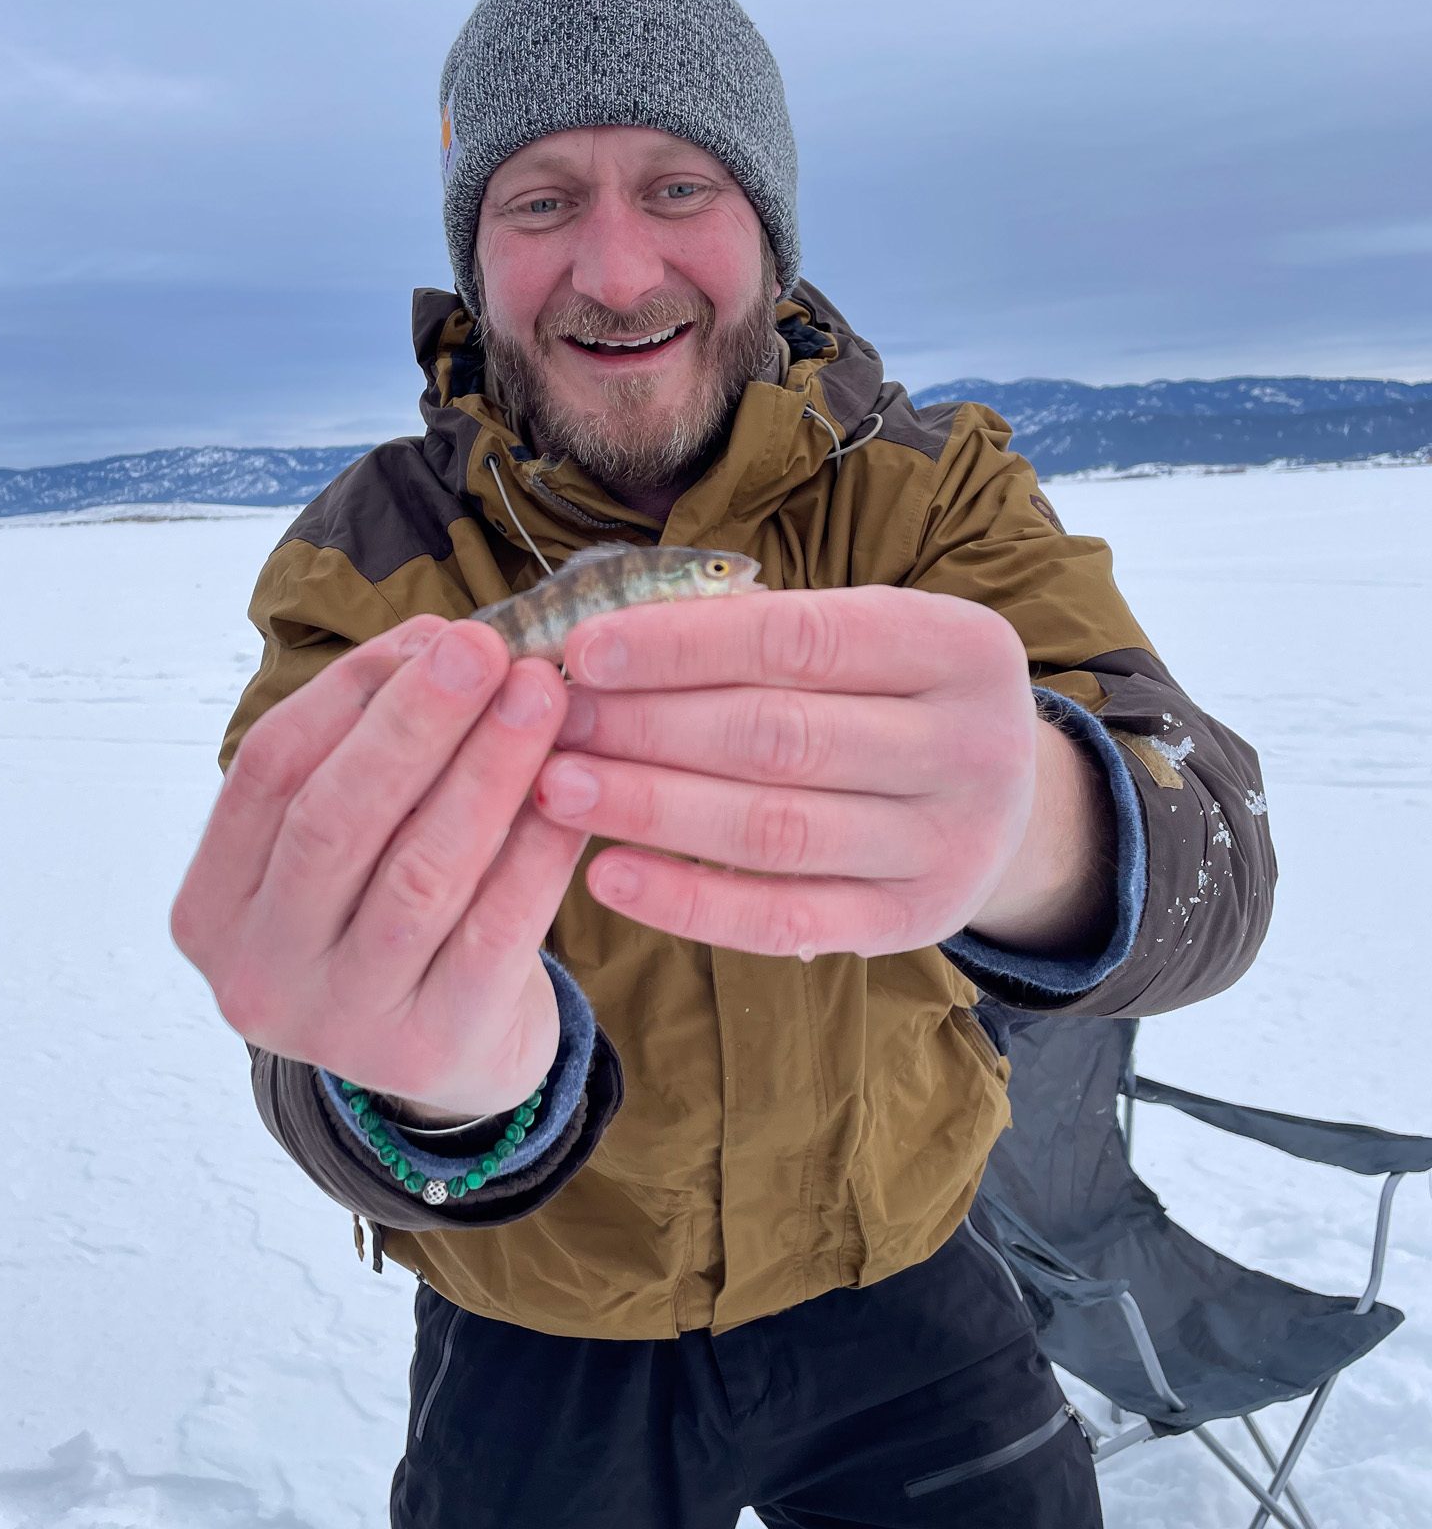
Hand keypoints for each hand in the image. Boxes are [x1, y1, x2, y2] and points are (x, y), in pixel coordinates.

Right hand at [170, 616, 587, 1117]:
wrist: (445, 1062)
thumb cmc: (391, 923)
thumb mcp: (353, 848)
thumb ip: (369, 753)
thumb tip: (440, 644)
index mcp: (213, 908)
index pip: (267, 772)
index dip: (351, 693)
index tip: (433, 633)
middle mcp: (258, 973)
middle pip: (334, 820)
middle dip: (417, 722)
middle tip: (487, 648)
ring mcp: (339, 1025)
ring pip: (419, 873)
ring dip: (487, 770)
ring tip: (542, 697)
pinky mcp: (431, 1050)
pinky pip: (495, 931)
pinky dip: (537, 848)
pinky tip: (573, 788)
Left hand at [531, 586, 1045, 959]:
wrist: (1005, 800)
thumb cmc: (899, 698)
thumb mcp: (872, 642)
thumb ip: (769, 638)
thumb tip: (607, 648)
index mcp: (962, 647)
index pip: (800, 637)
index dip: (681, 644)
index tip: (584, 650)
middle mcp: (974, 746)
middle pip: (779, 736)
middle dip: (648, 727)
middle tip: (554, 724)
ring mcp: (950, 844)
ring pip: (774, 829)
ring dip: (651, 808)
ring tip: (558, 787)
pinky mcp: (913, 922)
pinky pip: (784, 919)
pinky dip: (689, 901)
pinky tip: (609, 873)